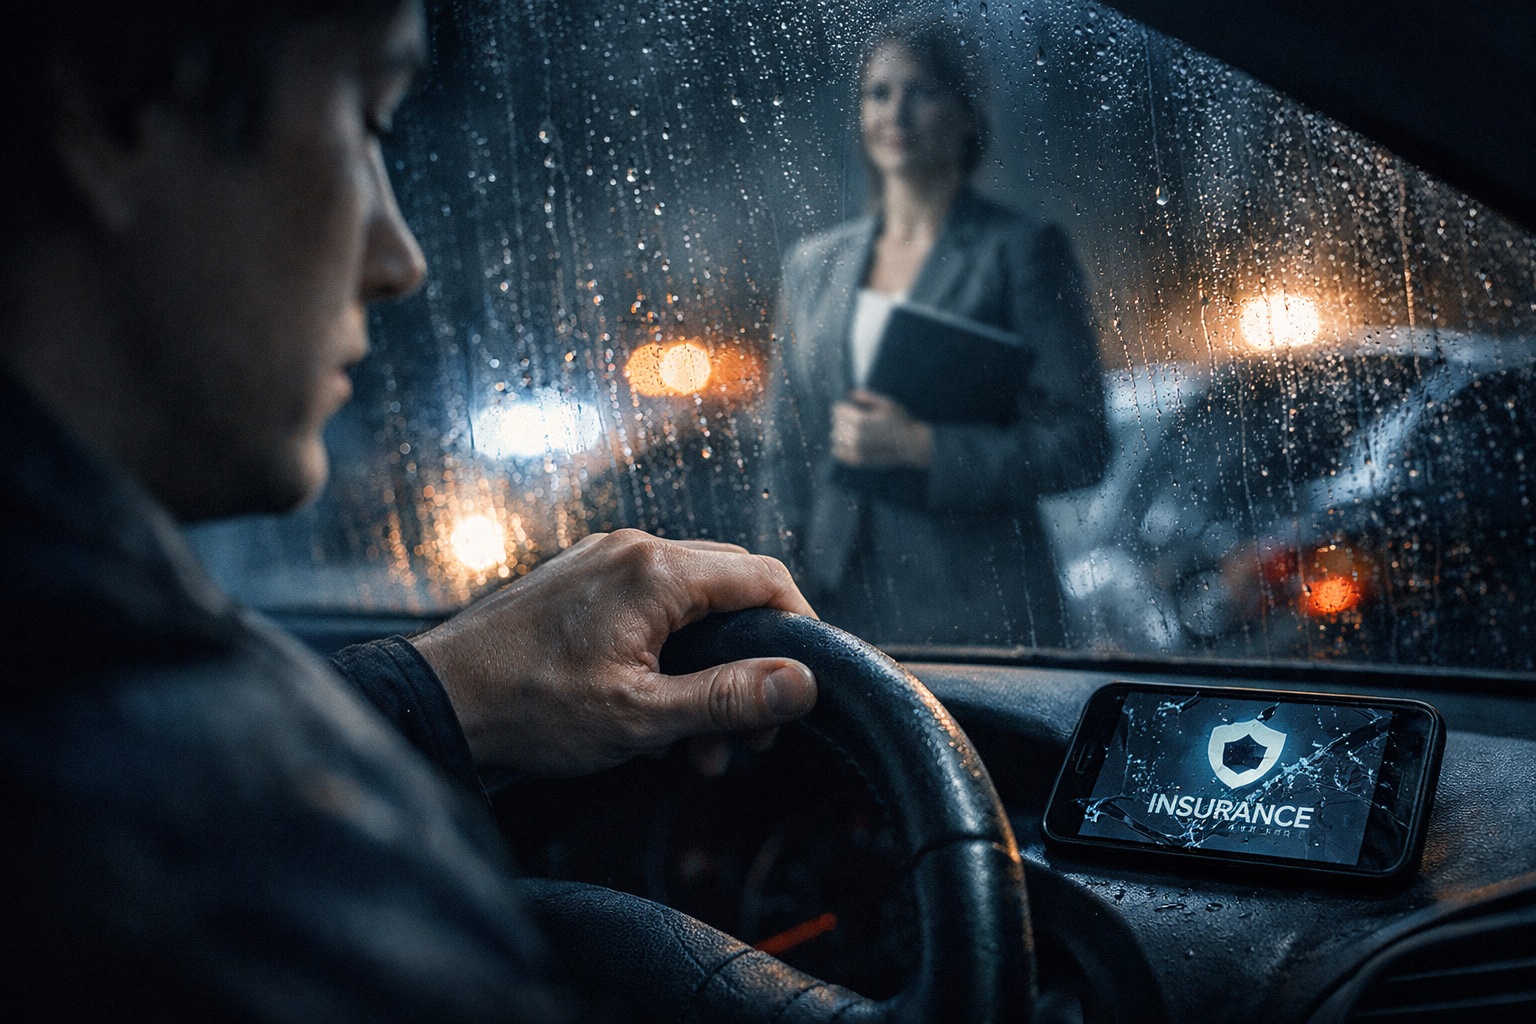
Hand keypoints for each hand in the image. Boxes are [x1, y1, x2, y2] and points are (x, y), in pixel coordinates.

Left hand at [409, 531, 818, 777]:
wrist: (437, 702)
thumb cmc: (529, 709)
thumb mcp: (641, 717)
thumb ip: (728, 698)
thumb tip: (802, 683)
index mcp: (655, 572)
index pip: (764, 579)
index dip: (800, 630)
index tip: (804, 685)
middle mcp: (633, 550)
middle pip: (731, 591)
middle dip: (750, 664)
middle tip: (750, 734)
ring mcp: (603, 561)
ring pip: (690, 606)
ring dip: (707, 672)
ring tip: (695, 747)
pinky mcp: (582, 582)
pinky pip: (650, 608)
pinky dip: (669, 657)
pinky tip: (655, 714)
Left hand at [830, 389, 934, 468]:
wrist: (912, 445)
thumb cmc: (901, 422)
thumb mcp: (887, 404)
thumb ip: (868, 397)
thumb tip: (850, 393)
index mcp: (861, 420)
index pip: (839, 410)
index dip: (841, 406)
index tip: (845, 406)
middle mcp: (856, 436)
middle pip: (836, 423)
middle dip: (840, 418)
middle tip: (848, 417)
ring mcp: (857, 450)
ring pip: (836, 437)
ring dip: (839, 431)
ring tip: (848, 429)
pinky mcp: (859, 460)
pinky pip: (839, 453)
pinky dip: (838, 447)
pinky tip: (843, 444)